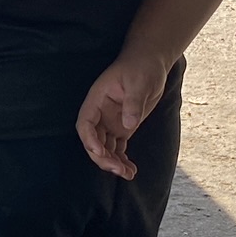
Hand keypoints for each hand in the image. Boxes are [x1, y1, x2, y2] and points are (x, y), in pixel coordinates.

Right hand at [75, 48, 172, 179]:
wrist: (150, 62)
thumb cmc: (142, 66)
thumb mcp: (139, 82)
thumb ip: (133, 103)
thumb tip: (128, 125)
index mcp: (97, 100)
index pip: (85, 123)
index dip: (89, 139)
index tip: (100, 152)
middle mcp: (100, 114)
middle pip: (93, 140)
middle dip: (103, 157)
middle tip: (118, 169)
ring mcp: (110, 122)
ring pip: (105, 148)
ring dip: (113, 162)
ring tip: (128, 174)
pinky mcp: (122, 127)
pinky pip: (118, 147)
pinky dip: (122, 159)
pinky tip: (131, 170)